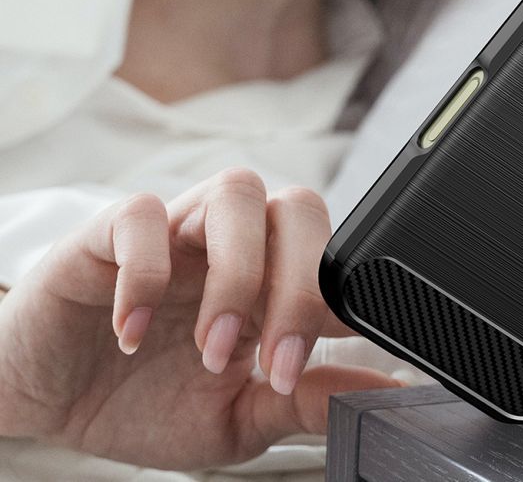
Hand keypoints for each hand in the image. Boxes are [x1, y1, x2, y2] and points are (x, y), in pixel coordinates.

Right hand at [0, 169, 400, 468]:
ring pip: (236, 192)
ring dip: (236, 272)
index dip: (346, 302)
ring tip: (212, 349)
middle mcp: (234, 241)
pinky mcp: (113, 230)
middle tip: (275, 363)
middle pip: (297, 207)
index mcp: (273, 278)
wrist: (49, 398)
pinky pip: (143, 216)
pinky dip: (147, 274)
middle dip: (299, 283)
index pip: (332, 257)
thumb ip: (305, 398)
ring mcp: (178, 229)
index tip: (338, 359)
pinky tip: (134, 334)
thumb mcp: (236, 417)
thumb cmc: (146, 400)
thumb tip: (386, 393)